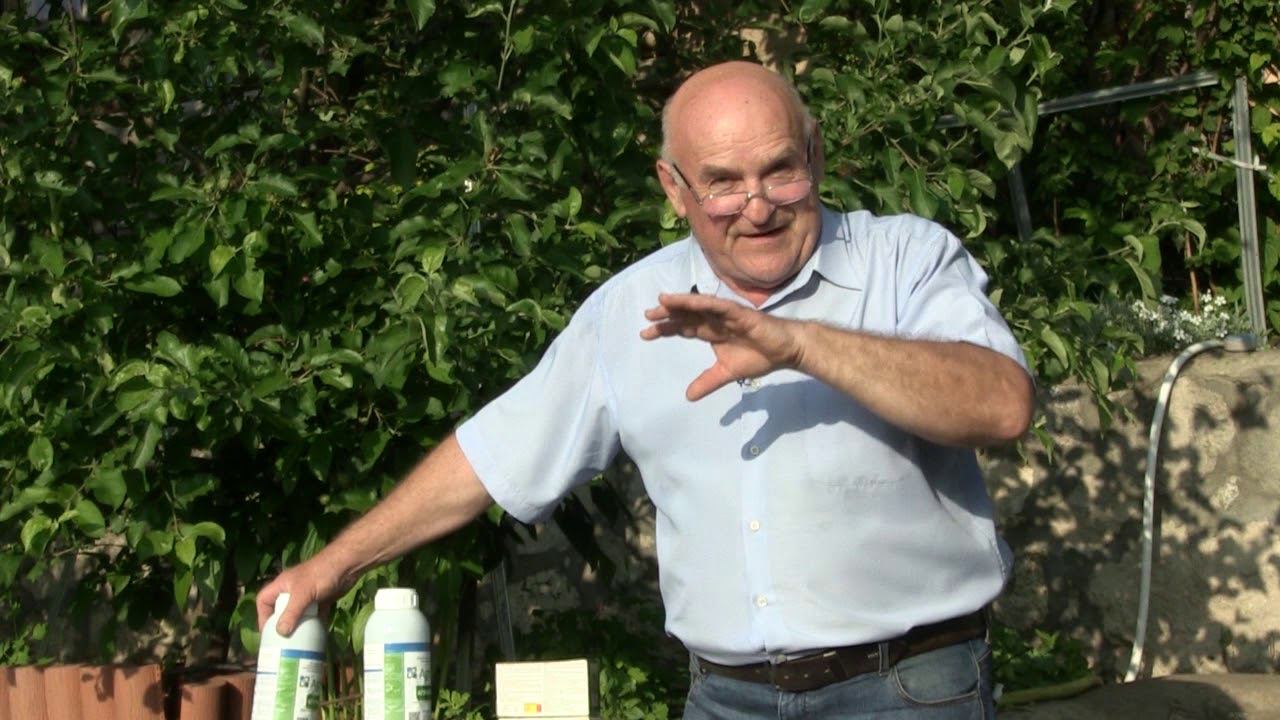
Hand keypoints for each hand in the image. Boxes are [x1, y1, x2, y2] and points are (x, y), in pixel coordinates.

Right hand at [255, 554, 350, 635]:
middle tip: (281, 641)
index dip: (262, 615)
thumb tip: (281, 632)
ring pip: (298, 614)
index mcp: (282, 585)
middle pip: (280, 609)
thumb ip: (291, 612)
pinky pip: (314, 615)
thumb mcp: (303, 593)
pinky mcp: (322, 600)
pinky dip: (314, 624)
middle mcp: (293, 590)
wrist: (347, 566)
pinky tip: (316, 636)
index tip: (266, 631)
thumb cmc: (321, 574)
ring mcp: (308, 595)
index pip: (264, 600)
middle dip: (280, 624)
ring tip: (297, 642)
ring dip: (298, 626)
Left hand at [640, 292, 804, 399]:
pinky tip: (687, 301)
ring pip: (698, 306)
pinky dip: (701, 302)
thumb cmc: (759, 357)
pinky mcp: (738, 312)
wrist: (785, 351)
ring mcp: (725, 314)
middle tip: (647, 316)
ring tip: (661, 302)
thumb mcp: (726, 373)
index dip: (665, 330)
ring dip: (680, 303)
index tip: (644, 333)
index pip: (683, 328)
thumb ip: (707, 382)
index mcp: (711, 332)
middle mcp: (715, 320)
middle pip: (686, 315)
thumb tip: (688, 396)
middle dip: (666, 315)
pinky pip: (717, 305)